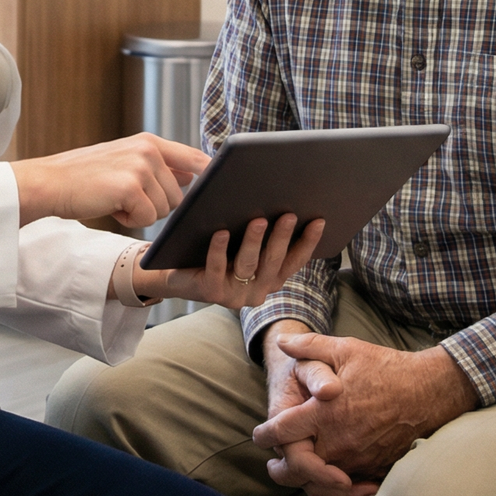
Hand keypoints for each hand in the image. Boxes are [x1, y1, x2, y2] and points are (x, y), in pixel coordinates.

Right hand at [10, 133, 207, 227]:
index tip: (219, 189)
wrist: (50, 182)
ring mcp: (140, 167)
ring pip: (165, 209)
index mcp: (150, 141)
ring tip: (116, 199)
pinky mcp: (130, 187)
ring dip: (142, 213)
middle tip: (127, 197)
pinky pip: (147, 218)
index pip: (197, 158)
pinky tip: (111, 207)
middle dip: (157, 205)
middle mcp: (148, 150)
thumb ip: (160, 165)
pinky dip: (129, 220)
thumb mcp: (126, 160)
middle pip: (180, 195)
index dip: (210, 176)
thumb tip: (196, 174)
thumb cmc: (86, 176)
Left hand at [130, 216, 325, 311]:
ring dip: (254, 241)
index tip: (318, 220)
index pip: (294, 261)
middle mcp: (257, 290)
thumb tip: (276, 200)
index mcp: (269, 279)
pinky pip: (217, 268)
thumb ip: (261, 233)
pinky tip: (221, 232)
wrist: (176, 274)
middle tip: (288, 214)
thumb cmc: (215, 252)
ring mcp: (235, 294)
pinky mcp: (211, 292)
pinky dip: (219, 250)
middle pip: (273, 261)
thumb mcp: (241, 245)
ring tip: (258, 220)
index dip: (307, 242)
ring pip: (249, 265)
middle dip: (282, 237)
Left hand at [252, 333, 478, 495]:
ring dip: (306, 480)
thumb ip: (309, 347)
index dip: (264, 435)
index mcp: (325, 413)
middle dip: (281, 467)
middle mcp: (338, 441)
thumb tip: (283, 342)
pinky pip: (348, 488)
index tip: (258, 435)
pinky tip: (329, 481)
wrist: (428, 391)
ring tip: (298, 474)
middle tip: (273, 466)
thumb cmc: (385, 368)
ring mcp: (358, 460)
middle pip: (297, 467)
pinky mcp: (375, 469)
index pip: (282, 432)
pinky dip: (334, 489)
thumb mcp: (345, 349)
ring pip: (321, 483)